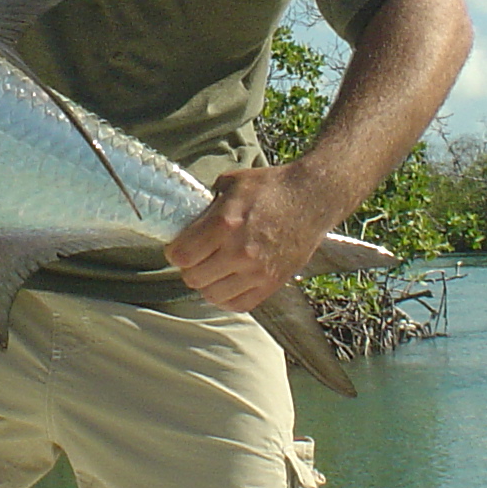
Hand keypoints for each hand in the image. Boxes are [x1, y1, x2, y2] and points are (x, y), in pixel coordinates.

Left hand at [163, 163, 338, 312]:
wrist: (312, 198)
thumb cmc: (271, 187)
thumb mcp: (231, 184)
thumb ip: (207, 206)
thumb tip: (189, 222)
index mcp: (225, 225)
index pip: (182, 256)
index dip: (174, 252)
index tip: (178, 248)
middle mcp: (239, 252)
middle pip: (193, 278)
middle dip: (189, 268)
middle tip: (195, 258)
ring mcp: (257, 271)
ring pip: (212, 295)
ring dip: (207, 284)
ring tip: (211, 270)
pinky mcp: (272, 283)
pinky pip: (238, 304)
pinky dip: (227, 297)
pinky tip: (227, 283)